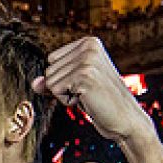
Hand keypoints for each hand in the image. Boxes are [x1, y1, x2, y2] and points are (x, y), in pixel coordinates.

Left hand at [34, 37, 150, 144]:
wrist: (126, 120)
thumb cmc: (102, 102)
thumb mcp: (76, 86)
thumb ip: (55, 80)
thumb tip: (35, 83)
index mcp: (89, 42)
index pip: (52, 60)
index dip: (63, 78)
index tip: (85, 84)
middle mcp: (89, 46)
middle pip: (49, 70)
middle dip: (63, 88)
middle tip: (88, 93)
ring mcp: (87, 60)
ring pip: (50, 82)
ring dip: (66, 96)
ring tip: (89, 96)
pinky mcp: (84, 76)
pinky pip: (56, 92)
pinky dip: (68, 102)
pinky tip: (88, 101)